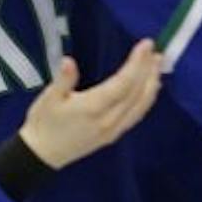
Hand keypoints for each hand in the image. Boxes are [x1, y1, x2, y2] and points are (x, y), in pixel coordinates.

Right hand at [17, 40, 164, 168]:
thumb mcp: (48, 98)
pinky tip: (149, 89)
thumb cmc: (44, 123)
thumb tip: (69, 61)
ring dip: (151, 84)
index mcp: (92, 108)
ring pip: (140, 106)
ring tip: (158, 66)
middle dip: (149, 71)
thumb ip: (62, 80)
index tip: (145, 45)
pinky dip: (147, 99)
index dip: (136, 64)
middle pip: (136, 93)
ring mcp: (113, 129)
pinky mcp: (114, 135)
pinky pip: (136, 115)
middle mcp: (108, 120)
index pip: (123, 83)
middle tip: (156, 51)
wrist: (42, 155)